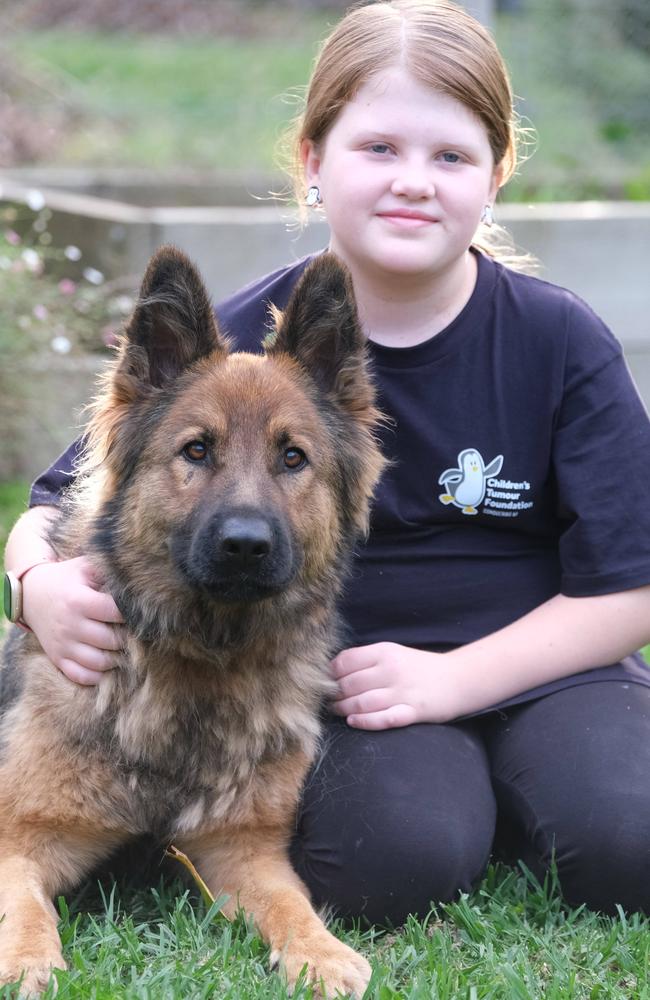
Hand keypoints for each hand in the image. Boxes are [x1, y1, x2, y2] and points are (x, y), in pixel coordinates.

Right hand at [20, 556, 124, 685]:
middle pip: (111, 640)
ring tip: (124, 647)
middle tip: (136, 632)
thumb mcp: (84, 567)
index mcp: (78, 601)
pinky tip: (107, 663)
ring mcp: (63, 645)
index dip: (132, 613)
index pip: (116, 612)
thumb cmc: (67, 580)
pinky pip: (81, 676)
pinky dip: (98, 675)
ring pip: (100, 662)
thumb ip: (108, 571)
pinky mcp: (58, 659)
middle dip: (128, 637)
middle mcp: (70, 625)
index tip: (139, 612)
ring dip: (117, 658)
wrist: (31, 594)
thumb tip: (136, 580)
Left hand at [330, 642, 460, 729]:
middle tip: (327, 701)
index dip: (329, 674)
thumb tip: (333, 670)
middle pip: (350, 685)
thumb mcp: (393, 654)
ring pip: (362, 703)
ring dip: (344, 709)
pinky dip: (366, 722)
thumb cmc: (419, 667)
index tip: (324, 682)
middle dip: (334, 695)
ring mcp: (403, 692)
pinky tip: (353, 722)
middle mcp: (392, 670)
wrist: (458, 678)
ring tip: (337, 712)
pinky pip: (384, 719)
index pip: (345, 662)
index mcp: (384, 652)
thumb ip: (366, 660)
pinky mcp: (413, 711)